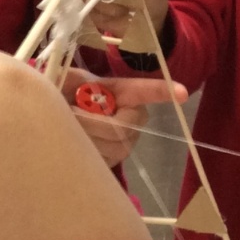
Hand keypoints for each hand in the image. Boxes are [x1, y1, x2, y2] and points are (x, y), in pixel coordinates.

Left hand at [61, 65, 187, 167]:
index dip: (162, 91)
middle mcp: (131, 117)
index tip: (181, 93)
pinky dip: (83, 152)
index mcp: (123, 92)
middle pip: (122, 126)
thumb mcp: (66, 80)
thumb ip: (71, 79)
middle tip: (69, 114)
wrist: (57, 120)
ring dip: (83, 137)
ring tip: (68, 127)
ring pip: (110, 146)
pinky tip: (75, 143)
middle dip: (92, 123)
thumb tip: (74, 84)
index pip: (145, 91)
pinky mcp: (115, 161)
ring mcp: (125, 141)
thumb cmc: (66, 95)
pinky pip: (104, 161)